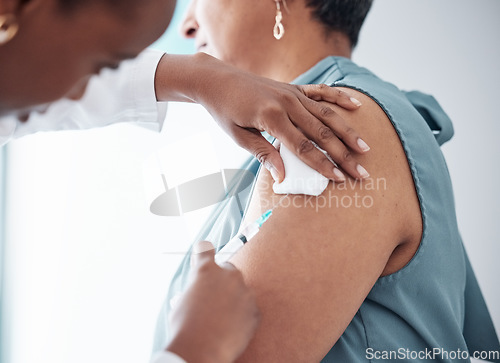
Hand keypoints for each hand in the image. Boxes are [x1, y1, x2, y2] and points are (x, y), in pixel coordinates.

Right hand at [166, 241, 259, 362]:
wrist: (202, 350)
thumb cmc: (186, 327)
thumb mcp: (182, 301)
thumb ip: (194, 289)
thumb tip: (196, 290)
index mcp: (206, 270)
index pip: (205, 249)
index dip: (202, 252)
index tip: (202, 254)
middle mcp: (228, 276)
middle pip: (228, 269)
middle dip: (221, 279)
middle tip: (212, 297)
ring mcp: (245, 292)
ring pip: (240, 290)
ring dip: (233, 298)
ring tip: (220, 318)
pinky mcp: (255, 310)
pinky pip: (248, 308)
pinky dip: (242, 315)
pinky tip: (230, 327)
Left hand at [202, 77, 369, 183]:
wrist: (217, 79)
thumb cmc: (224, 110)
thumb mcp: (238, 136)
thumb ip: (263, 154)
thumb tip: (283, 176)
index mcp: (272, 117)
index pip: (303, 147)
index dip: (323, 165)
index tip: (339, 178)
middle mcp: (287, 103)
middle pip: (322, 133)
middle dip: (343, 155)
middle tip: (361, 172)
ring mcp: (293, 93)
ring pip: (327, 114)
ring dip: (348, 132)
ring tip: (365, 148)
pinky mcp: (294, 87)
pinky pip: (321, 92)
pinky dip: (339, 97)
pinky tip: (357, 105)